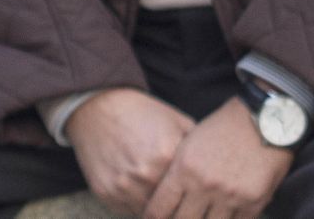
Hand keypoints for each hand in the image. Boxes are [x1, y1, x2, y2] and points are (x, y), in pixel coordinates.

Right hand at [67, 89, 194, 214]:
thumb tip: (215, 172)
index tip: (196, 199)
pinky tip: (139, 190)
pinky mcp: (106, 192)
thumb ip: (198, 148)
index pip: (190, 194)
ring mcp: (124, 186)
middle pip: (171, 208)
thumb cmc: (142, 113)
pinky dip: (135, 205)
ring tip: (159, 196)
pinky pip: (128, 211)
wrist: (99, 106)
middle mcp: (146, 175)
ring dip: (156, 208)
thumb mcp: (177, 121)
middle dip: (176, 206)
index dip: (193, 198)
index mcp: (168, 156)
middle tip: (180, 203)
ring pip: (149, 214)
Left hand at [142, 97, 293, 218]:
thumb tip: (165, 199)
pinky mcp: (252, 202)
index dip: (152, 218)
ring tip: (201, 215)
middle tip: (177, 217)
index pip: (159, 208)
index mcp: (184, 169)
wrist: (262, 120)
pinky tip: (223, 215)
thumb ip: (176, 172)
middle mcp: (204, 185)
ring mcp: (229, 196)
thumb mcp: (190, 143)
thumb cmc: (223, 129)